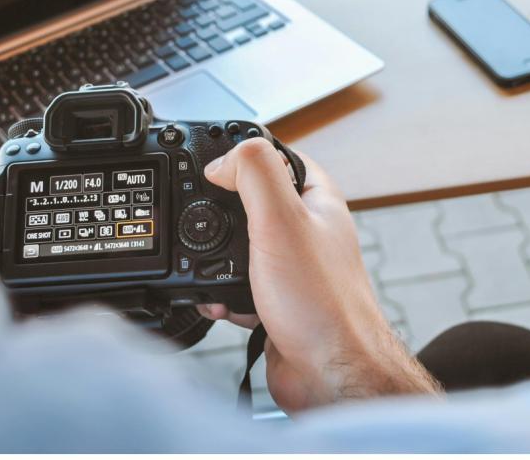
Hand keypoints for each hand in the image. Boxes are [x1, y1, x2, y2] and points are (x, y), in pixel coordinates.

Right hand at [197, 138, 439, 411]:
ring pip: (239, 247)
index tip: (213, 166)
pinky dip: (222, 294)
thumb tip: (220, 161)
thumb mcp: (280, 219)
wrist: (328, 374)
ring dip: (215, 260)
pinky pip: (237, 286)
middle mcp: (306, 230)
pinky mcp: (275, 300)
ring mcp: (291, 267)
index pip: (277, 156)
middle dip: (219, 214)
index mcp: (316, 200)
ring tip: (211, 271)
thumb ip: (253, 174)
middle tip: (200, 220)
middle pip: (250, 202)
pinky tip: (221, 304)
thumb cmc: (320, 302)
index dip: (243, 155)